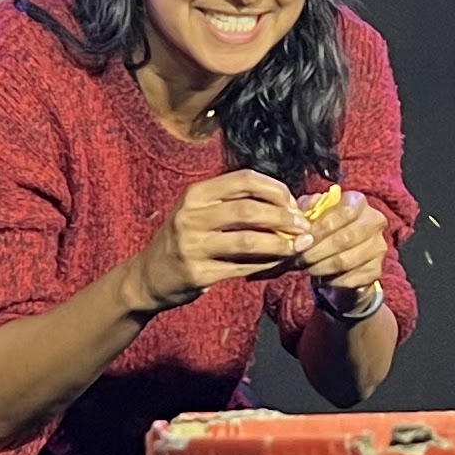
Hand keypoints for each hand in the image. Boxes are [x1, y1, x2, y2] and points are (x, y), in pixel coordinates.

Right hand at [126, 170, 309, 306]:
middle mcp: (191, 216)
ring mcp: (192, 246)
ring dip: (280, 245)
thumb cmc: (188, 239)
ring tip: (299, 247)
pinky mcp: (197, 273)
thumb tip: (301, 203)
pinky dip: (266, 266)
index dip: (275, 189)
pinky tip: (280, 264)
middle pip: (248, 210)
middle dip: (283, 218)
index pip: (244, 179)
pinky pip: (241, 268)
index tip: (294, 204)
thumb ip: (245, 205)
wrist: (150, 275)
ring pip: (247, 241)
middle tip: (304, 227)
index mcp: (196, 194)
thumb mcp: (204, 213)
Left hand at [297, 187, 391, 298]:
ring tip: (306, 268)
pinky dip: (333, 281)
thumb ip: (307, 208)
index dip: (321, 227)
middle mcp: (375, 221)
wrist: (341, 254)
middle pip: (346, 237)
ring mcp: (378, 246)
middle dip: (318, 250)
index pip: (345, 212)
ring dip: (322, 266)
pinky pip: (353, 278)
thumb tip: (302, 214)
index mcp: (359, 202)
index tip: (301, 240)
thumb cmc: (324, 228)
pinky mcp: (376, 270)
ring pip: (348, 260)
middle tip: (299, 258)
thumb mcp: (313, 213)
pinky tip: (322, 279)